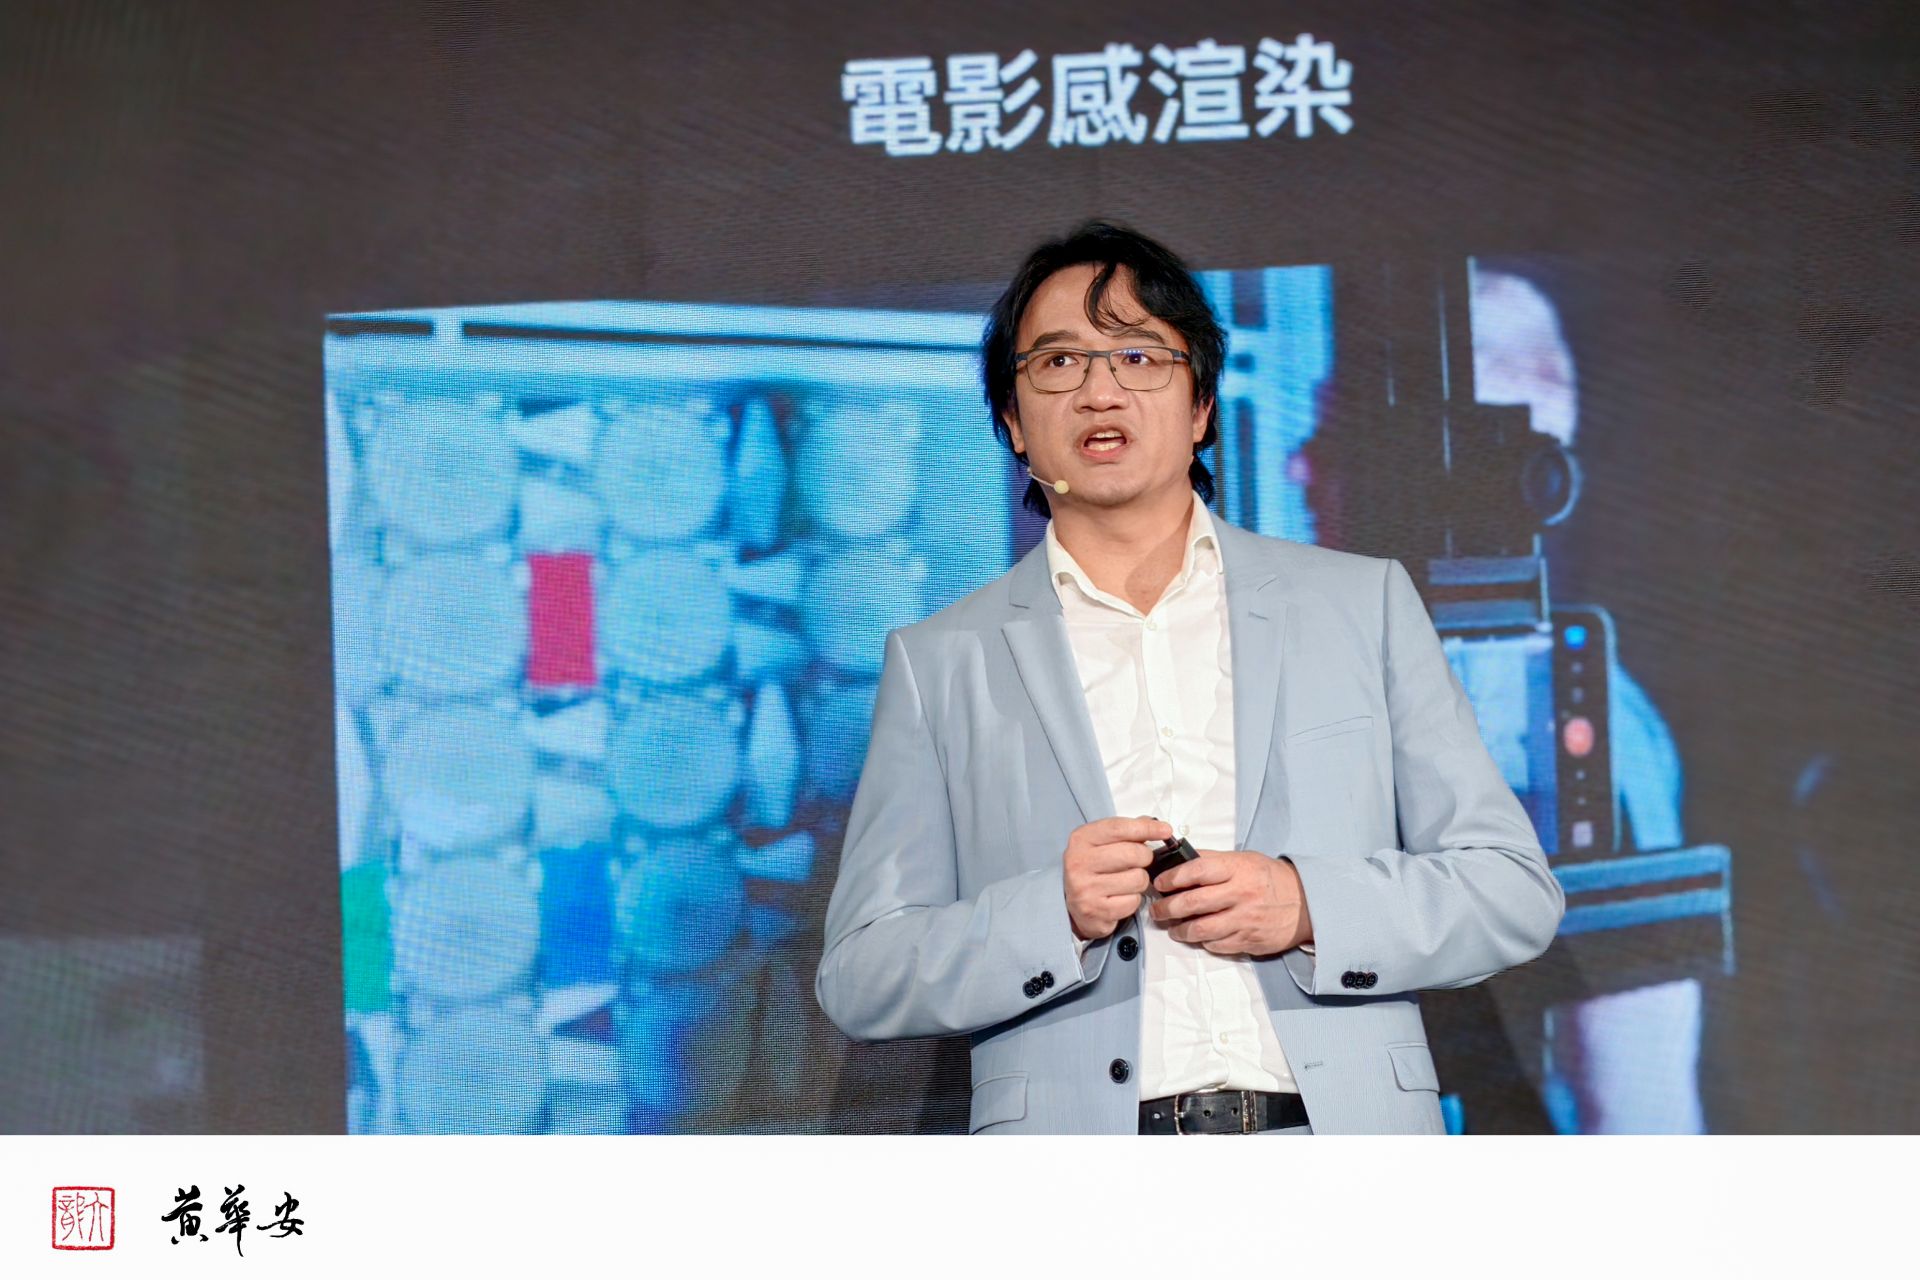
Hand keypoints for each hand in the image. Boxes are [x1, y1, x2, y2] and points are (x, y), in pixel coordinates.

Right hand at [1063, 816, 1170, 940]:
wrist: (1072, 904)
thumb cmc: (1094, 869)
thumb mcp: (1103, 843)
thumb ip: (1128, 832)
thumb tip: (1158, 826)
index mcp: (1081, 839)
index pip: (1119, 828)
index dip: (1146, 828)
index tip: (1165, 831)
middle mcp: (1079, 862)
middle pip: (1133, 854)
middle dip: (1144, 858)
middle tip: (1138, 863)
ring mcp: (1085, 888)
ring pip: (1138, 879)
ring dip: (1139, 881)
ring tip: (1126, 882)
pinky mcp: (1095, 911)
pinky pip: (1133, 902)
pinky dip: (1133, 900)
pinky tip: (1120, 898)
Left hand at [1149, 851, 1312, 956]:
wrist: (1305, 903)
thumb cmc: (1269, 878)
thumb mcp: (1244, 859)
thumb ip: (1213, 860)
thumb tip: (1179, 859)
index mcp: (1238, 869)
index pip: (1197, 871)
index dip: (1173, 878)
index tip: (1159, 883)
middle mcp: (1240, 894)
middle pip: (1193, 903)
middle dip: (1168, 908)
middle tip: (1157, 910)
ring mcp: (1245, 920)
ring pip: (1202, 930)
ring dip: (1181, 931)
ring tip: (1173, 928)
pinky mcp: (1249, 941)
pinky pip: (1217, 945)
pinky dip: (1203, 942)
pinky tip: (1198, 937)